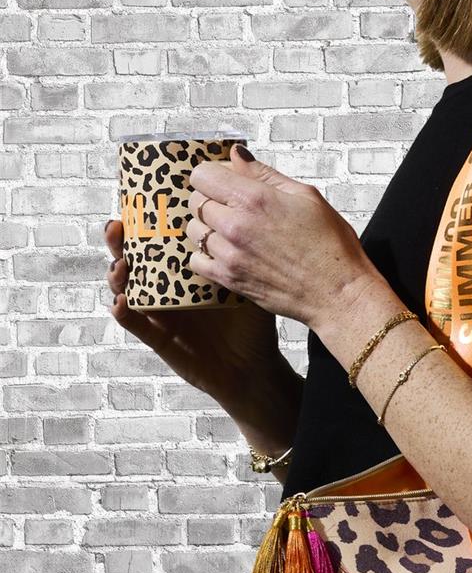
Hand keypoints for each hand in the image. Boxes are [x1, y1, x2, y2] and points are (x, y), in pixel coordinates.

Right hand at [104, 215, 293, 407]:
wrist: (253, 370)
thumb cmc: (252, 328)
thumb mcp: (249, 289)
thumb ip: (244, 262)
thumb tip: (251, 224)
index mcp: (184, 273)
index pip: (158, 242)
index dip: (143, 224)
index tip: (139, 203)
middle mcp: (166, 289)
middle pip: (133, 258)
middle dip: (119, 242)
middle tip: (117, 226)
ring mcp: (159, 312)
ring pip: (126, 288)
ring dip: (116, 274)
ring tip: (119, 263)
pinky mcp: (157, 337)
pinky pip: (133, 323)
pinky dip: (123, 312)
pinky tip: (121, 302)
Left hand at [185, 147, 380, 329]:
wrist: (339, 294)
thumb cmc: (332, 249)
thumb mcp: (306, 198)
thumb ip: (265, 175)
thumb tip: (238, 157)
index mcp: (254, 199)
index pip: (202, 175)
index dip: (214, 176)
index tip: (226, 183)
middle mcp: (236, 226)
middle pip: (195, 202)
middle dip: (211, 200)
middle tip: (234, 208)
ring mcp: (230, 255)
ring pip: (194, 231)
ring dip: (208, 228)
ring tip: (232, 233)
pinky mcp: (231, 280)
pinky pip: (196, 261)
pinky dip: (205, 255)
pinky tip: (226, 254)